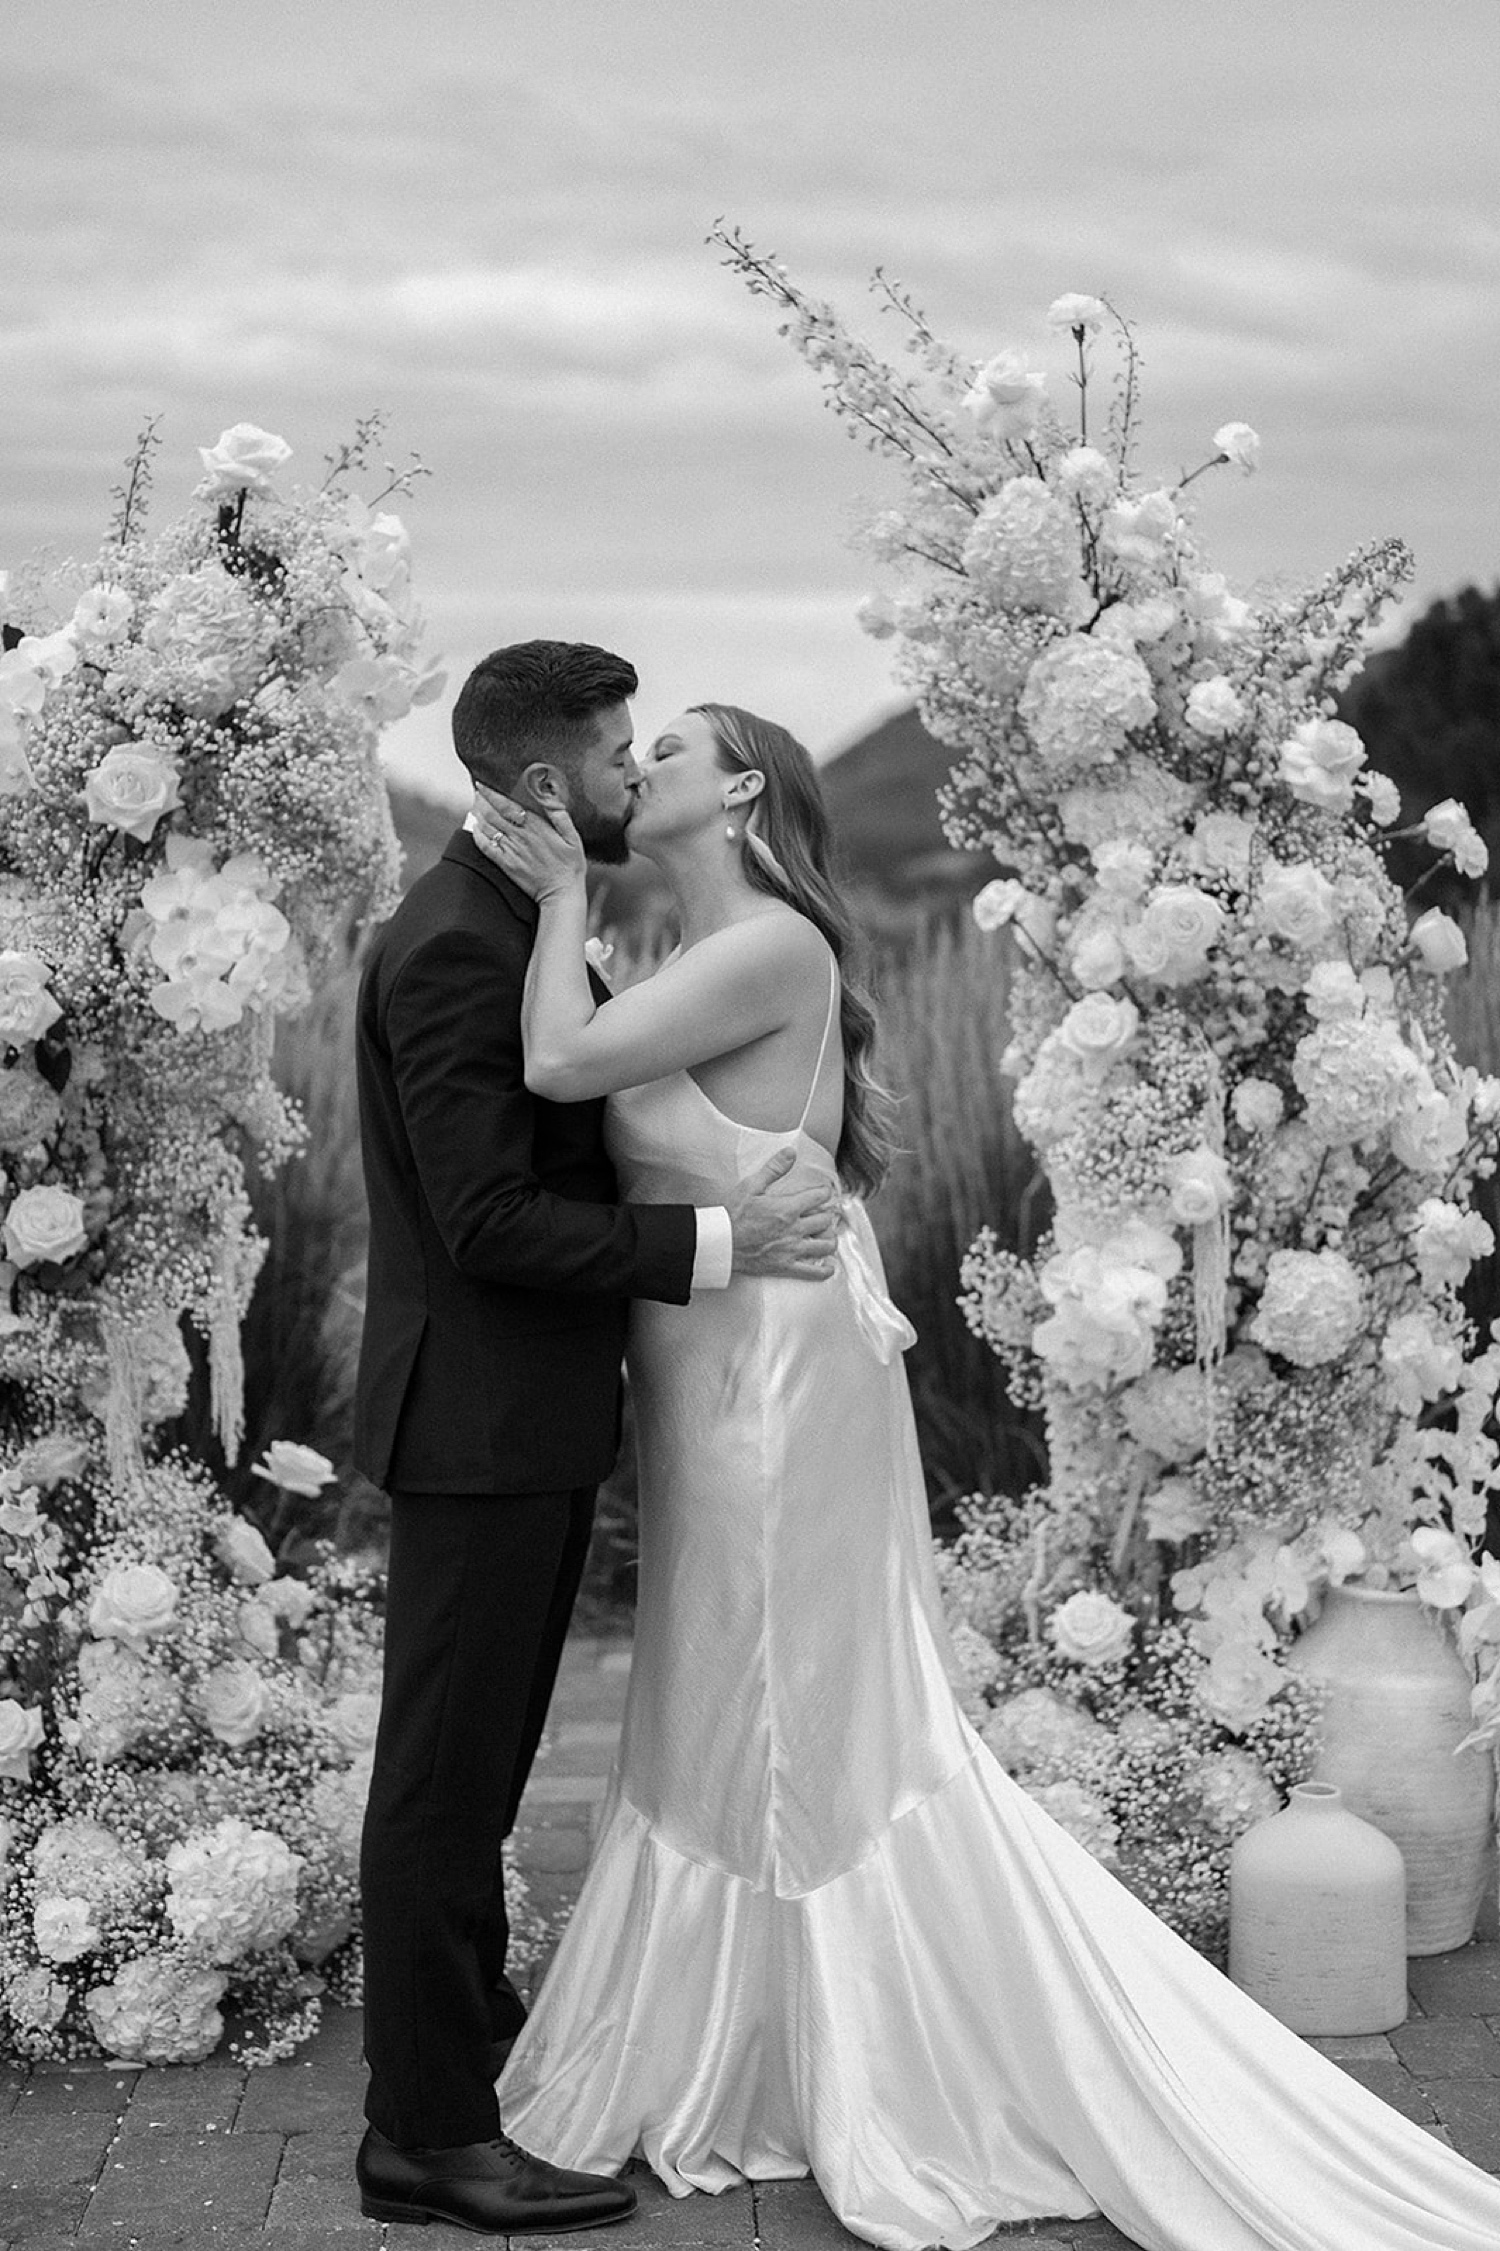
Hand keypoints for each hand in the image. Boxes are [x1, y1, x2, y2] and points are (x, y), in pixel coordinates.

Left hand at [471, 787, 585, 901]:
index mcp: (537, 827)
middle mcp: (521, 837)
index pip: (509, 805)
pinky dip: (478, 836)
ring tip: (475, 806)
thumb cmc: (570, 865)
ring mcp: (512, 851)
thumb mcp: (573, 838)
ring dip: (479, 815)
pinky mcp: (506, 864)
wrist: (562, 893)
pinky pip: (487, 847)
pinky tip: (475, 828)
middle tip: (477, 792)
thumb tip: (550, 799)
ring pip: (489, 828)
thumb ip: (561, 817)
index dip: (493, 794)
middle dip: (483, 801)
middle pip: (494, 814)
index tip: (484, 784)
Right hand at [725, 1147, 841, 1281]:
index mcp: (788, 1208)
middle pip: (826, 1220)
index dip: (825, 1192)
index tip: (823, 1192)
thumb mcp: (751, 1186)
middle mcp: (795, 1229)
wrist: (720, 1243)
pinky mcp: (786, 1267)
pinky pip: (813, 1272)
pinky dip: (824, 1271)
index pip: (819, 1197)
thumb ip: (773, 1169)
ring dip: (830, 1239)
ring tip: (826, 1235)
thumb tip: (791, 1152)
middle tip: (825, 1213)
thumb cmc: (732, 1214)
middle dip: (828, 1214)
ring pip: (826, 1245)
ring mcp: (792, 1250)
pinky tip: (827, 1267)